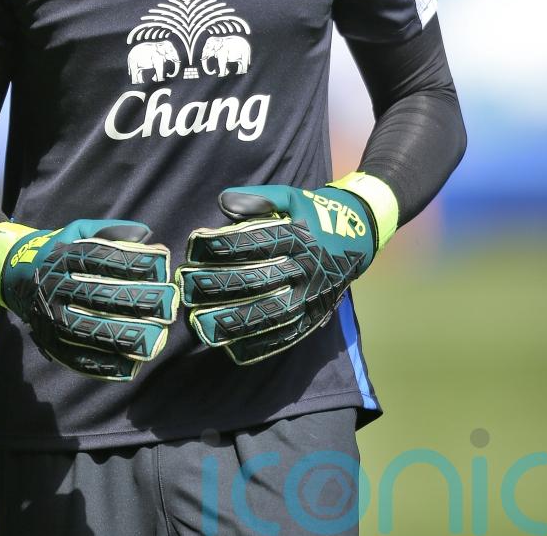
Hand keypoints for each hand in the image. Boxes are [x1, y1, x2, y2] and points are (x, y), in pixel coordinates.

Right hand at [0, 219, 178, 380]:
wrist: (16, 276)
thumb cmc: (59, 250)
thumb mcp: (79, 230)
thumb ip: (112, 230)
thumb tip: (146, 234)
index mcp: (63, 256)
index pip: (103, 258)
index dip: (134, 262)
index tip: (163, 266)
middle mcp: (55, 286)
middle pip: (99, 295)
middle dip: (137, 300)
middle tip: (168, 304)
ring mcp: (50, 318)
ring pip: (89, 330)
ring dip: (124, 336)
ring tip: (156, 338)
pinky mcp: (49, 343)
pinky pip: (78, 358)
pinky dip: (105, 365)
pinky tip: (131, 366)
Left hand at [176, 184, 375, 364]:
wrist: (360, 236)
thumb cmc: (314, 213)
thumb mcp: (292, 197)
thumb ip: (260, 198)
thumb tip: (223, 201)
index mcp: (301, 236)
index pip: (258, 242)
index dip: (224, 244)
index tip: (193, 247)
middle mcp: (307, 269)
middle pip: (260, 281)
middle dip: (220, 286)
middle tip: (186, 288)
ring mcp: (312, 297)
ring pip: (272, 314)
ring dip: (236, 323)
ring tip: (202, 327)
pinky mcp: (315, 317)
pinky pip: (288, 337)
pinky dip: (261, 346)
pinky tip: (232, 349)